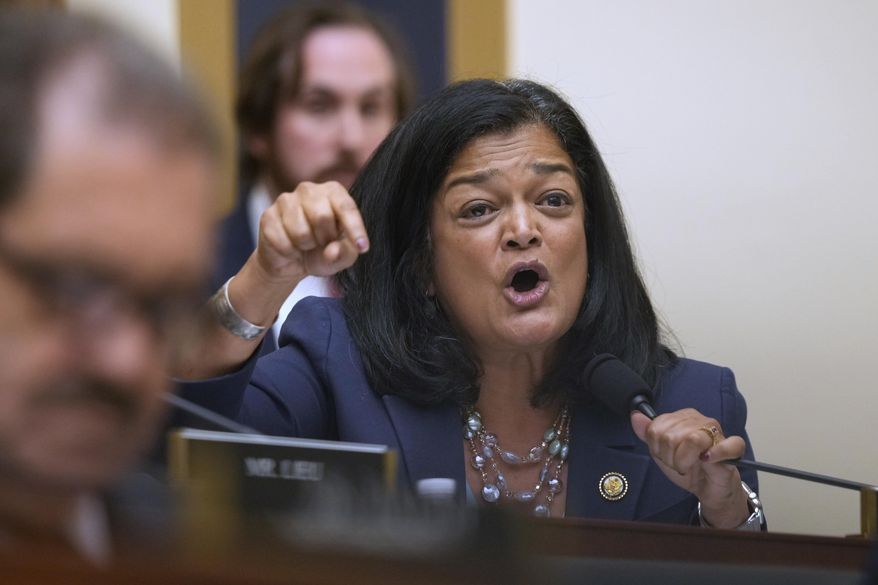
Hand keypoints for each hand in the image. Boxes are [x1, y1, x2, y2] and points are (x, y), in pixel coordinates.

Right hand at [254, 181, 368, 284]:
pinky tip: (290, 246)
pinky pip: (283, 240)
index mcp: (333, 192)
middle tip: (322, 243)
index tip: (362, 247)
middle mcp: (309, 189)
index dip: (355, 229)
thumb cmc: (321, 252)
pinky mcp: (268, 215)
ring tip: (305, 244)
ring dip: (306, 246)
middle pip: (322, 217)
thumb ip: (345, 252)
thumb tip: (332, 251)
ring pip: (301, 231)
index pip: (346, 207)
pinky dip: (289, 251)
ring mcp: (285, 200)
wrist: (290, 263)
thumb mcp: (341, 256)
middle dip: (325, 239)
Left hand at [631, 409, 749, 527]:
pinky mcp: (732, 448)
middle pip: (670, 436)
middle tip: (679, 464)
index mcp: (682, 417)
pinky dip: (714, 454)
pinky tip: (707, 460)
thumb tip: (635, 415)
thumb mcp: (661, 451)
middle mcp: (699, 420)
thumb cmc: (687, 467)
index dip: (657, 447)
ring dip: (685, 461)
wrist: (707, 488)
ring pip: (692, 440)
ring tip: (689, 466)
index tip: (666, 456)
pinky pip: (726, 445)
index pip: (656, 427)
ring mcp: (716, 432)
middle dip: (670, 458)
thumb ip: (648, 433)